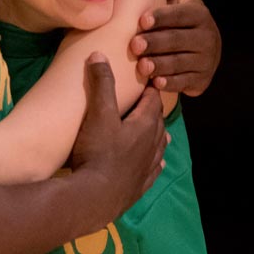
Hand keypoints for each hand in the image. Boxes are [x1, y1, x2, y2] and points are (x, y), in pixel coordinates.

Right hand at [68, 52, 166, 227]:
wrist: (94, 198)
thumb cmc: (97, 152)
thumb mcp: (97, 114)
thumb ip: (101, 84)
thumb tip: (99, 55)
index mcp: (146, 126)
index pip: (154, 101)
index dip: (150, 89)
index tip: (147, 80)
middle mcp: (153, 146)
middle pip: (158, 123)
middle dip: (153, 111)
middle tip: (146, 102)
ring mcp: (148, 168)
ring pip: (160, 147)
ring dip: (158, 136)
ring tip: (157, 131)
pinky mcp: (140, 187)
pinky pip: (154, 171)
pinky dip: (155, 162)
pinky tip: (156, 164)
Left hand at [128, 0, 221, 95]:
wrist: (202, 49)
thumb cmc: (180, 17)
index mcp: (199, 13)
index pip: (181, 15)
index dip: (162, 18)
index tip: (142, 20)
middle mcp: (207, 36)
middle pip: (179, 40)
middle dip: (156, 43)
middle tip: (135, 46)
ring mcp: (206, 60)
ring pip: (181, 63)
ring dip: (161, 65)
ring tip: (143, 66)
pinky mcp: (202, 80)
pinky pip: (185, 82)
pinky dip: (170, 83)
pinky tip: (156, 83)